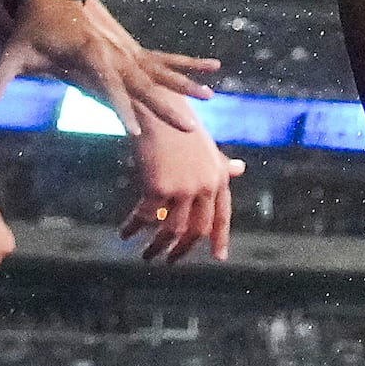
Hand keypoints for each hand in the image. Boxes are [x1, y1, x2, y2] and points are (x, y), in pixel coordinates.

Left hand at [0, 0, 217, 134]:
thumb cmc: (30, 29)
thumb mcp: (12, 52)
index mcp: (90, 54)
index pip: (109, 88)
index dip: (123, 110)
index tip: (139, 133)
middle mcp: (115, 52)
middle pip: (145, 83)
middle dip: (167, 106)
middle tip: (189, 128)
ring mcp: (126, 50)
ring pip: (161, 71)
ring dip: (186, 84)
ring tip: (210, 98)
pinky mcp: (131, 50)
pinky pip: (164, 58)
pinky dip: (188, 63)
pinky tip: (214, 68)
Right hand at [121, 113, 244, 263]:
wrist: (156, 105)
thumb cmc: (180, 123)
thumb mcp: (206, 145)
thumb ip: (221, 163)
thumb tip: (240, 168)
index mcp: (219, 176)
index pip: (223, 216)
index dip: (221, 239)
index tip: (219, 258)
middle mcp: (206, 185)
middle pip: (197, 230)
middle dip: (183, 250)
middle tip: (170, 261)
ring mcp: (184, 188)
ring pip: (171, 230)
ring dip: (157, 247)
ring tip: (146, 255)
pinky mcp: (159, 187)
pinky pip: (146, 218)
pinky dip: (134, 228)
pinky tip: (124, 233)